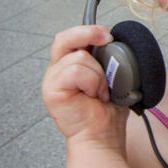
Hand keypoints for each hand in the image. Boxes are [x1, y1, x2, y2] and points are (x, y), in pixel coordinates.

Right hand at [42, 25, 124, 143]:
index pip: (71, 38)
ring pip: (79, 57)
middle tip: (107, 39)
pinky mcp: (51, 90)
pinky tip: (94, 95)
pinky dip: (92, 81)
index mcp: (69, 65)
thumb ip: (107, 60)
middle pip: (64, 39)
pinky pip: (76, 71)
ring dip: (98, 74)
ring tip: (101, 91)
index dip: (87, 30)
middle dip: (88, 34)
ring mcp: (52, 79)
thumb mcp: (111, 78)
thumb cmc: (106, 112)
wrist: (102, 137)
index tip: (108, 34)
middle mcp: (57, 70)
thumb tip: (116, 44)